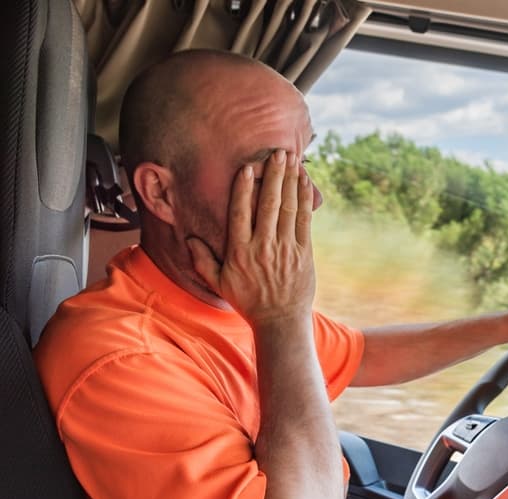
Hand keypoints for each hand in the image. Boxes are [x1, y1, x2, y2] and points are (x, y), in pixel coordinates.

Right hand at [187, 150, 314, 325]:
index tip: (247, 168)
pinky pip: (304, 220)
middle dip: (273, 175)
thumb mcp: (219, 283)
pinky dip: (304, 199)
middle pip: (268, 204)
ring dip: (290, 181)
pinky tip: (304, 182)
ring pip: (288, 208)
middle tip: (277, 152)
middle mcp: (263, 247)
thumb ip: (202, 260)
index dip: (243, 188)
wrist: (280, 321)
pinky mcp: (304, 253)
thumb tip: (188, 239)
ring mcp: (286, 249)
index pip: (240, 213)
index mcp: (240, 252)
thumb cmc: (248, 301)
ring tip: (291, 159)